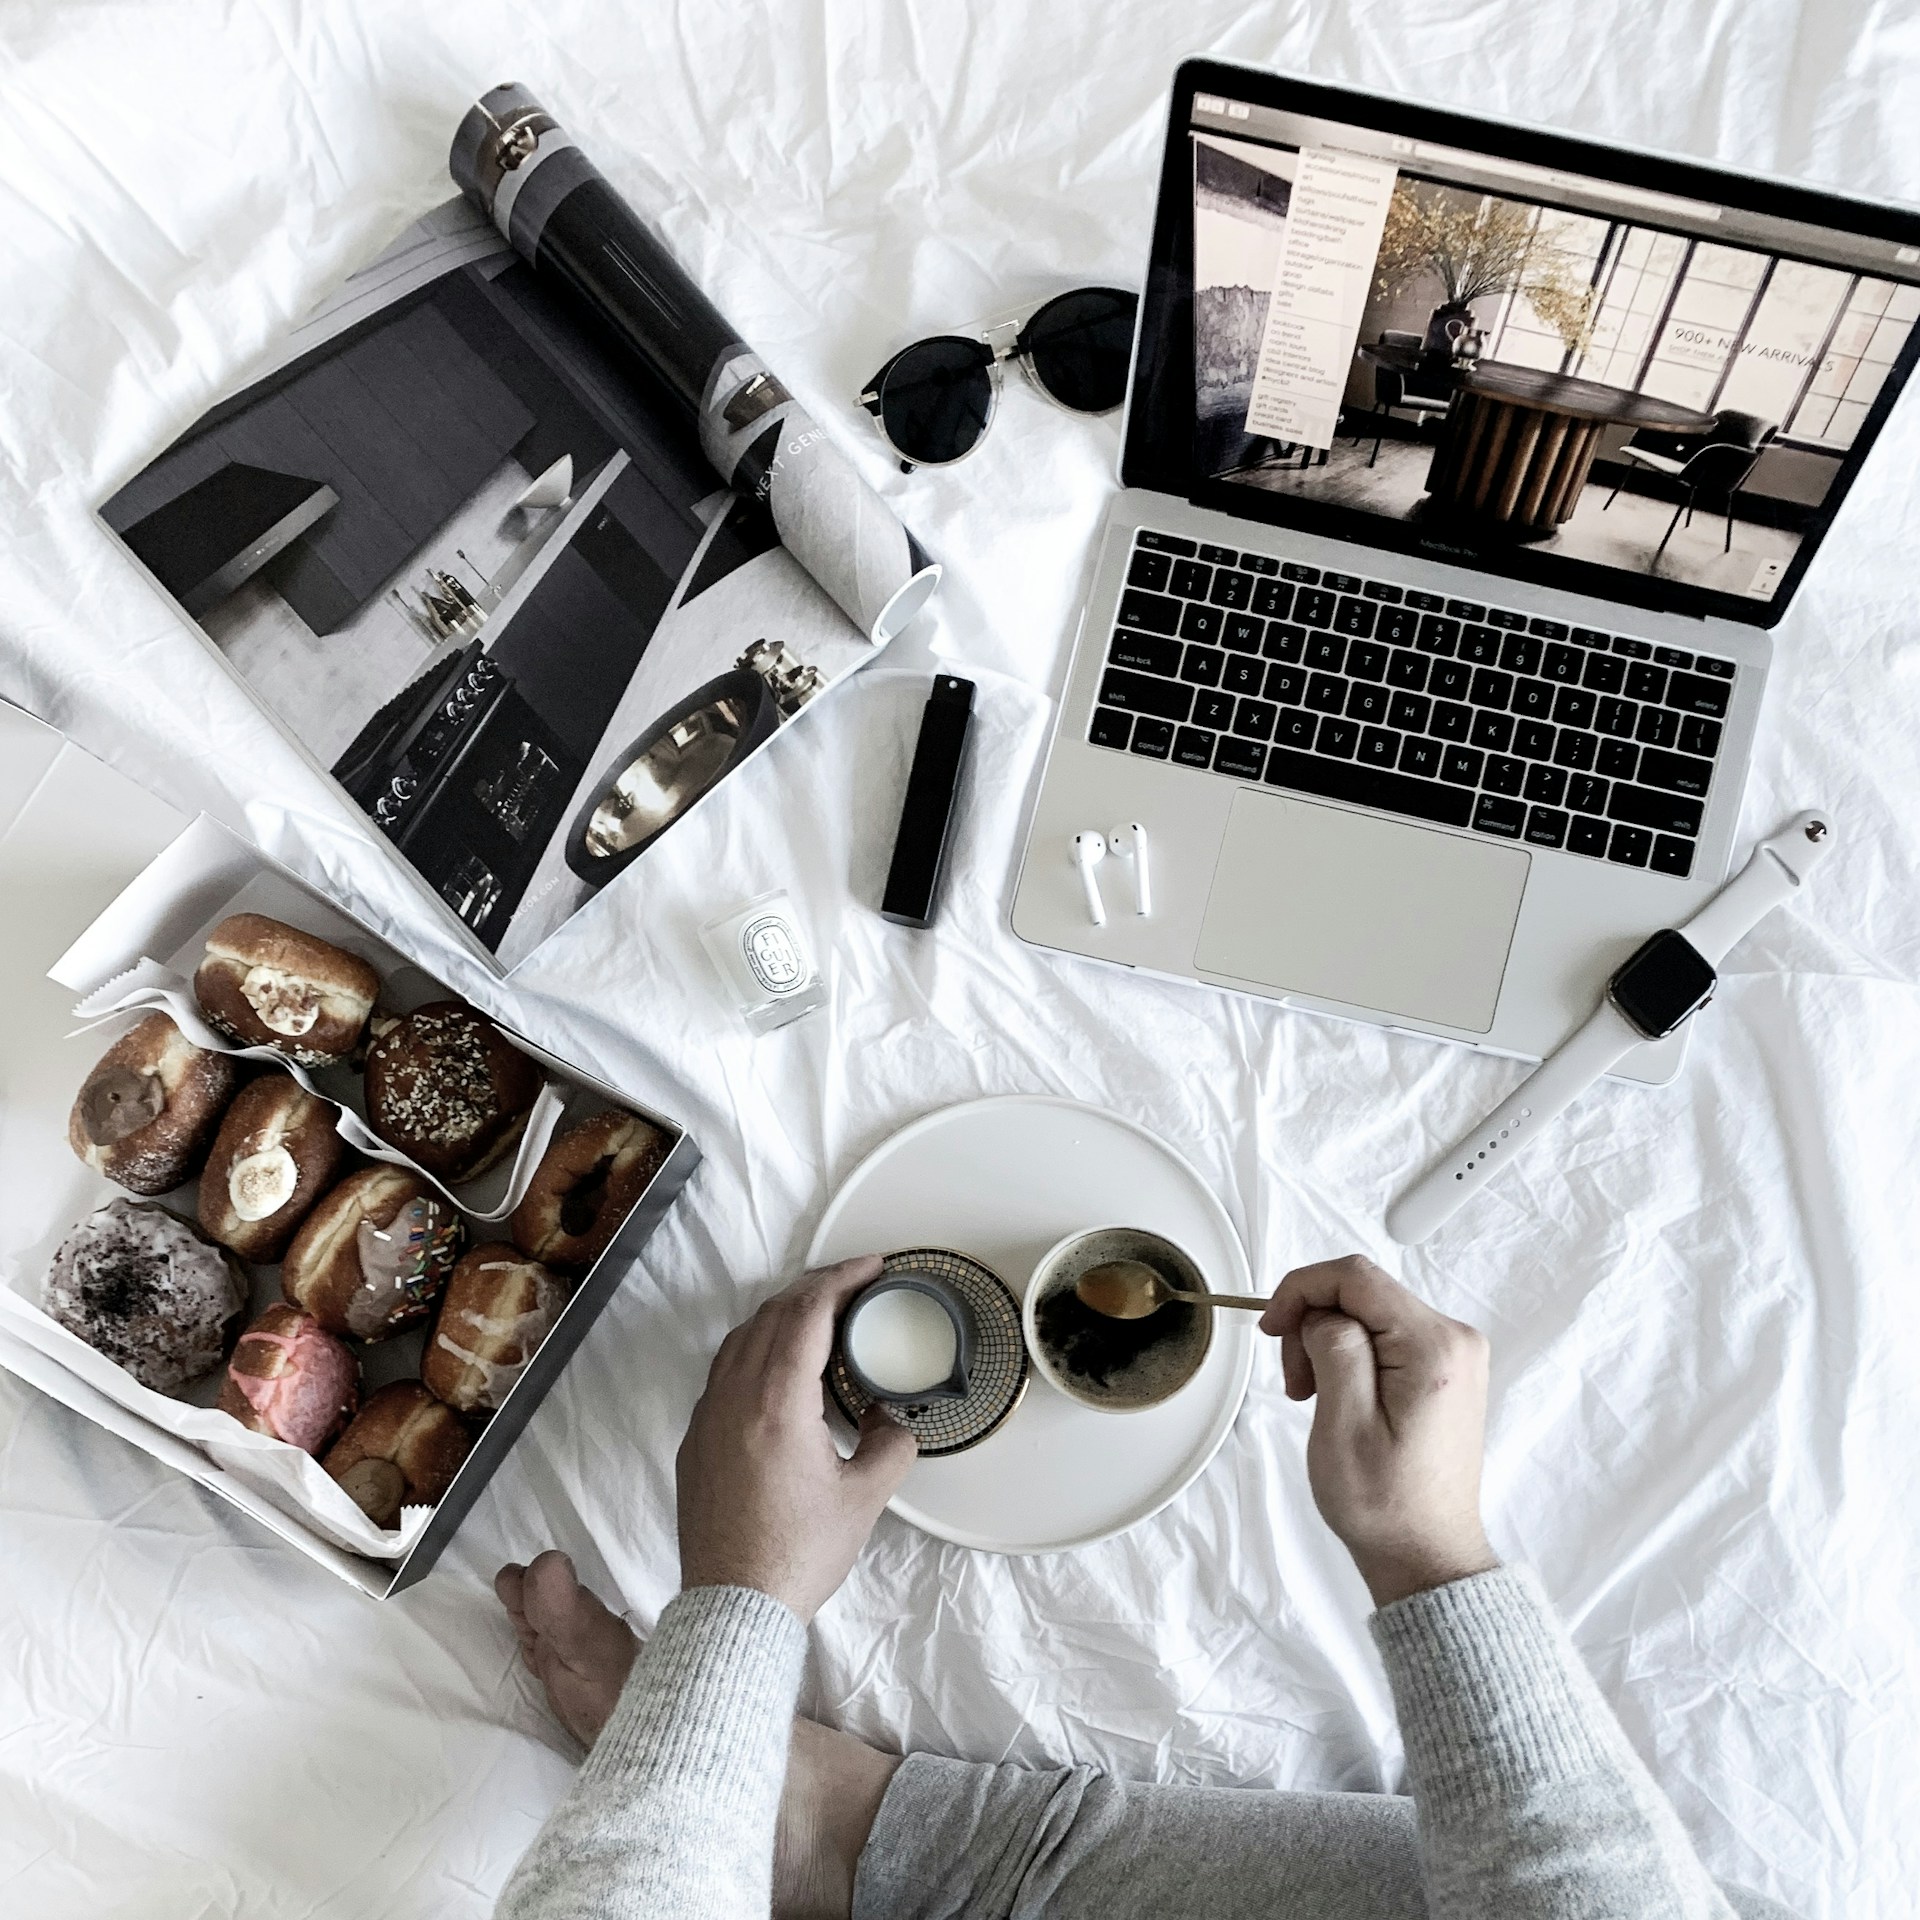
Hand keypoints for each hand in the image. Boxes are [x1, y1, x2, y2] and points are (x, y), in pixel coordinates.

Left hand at [676, 1255, 918, 1622]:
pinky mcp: (696, 1442)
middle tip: (853, 1284)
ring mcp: (708, 1418)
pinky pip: (723, 1372)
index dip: (841, 1279)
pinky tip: (779, 1369)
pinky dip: (755, 1349)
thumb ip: (891, 1444)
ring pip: (740, 1339)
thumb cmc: (796, 1556)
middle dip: (814, 1288)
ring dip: (781, 1316)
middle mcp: (734, 1400)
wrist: (733, 1606)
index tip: (869, 1267)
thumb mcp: (865, 1499)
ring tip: (819, 1316)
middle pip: (771, 1315)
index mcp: (778, 1404)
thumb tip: (893, 1420)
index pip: (807, 1314)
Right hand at [1262, 1255, 1497, 1607]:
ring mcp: (1454, 1355)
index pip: (1355, 1277)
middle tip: (1295, 1382)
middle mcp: (1455, 1339)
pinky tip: (1338, 1394)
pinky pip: (1386, 1335)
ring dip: (1327, 1341)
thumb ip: (1335, 1349)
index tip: (1270, 1328)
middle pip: (1362, 1291)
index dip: (1300, 1290)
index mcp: (1434, 1347)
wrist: (1426, 1556)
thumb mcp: (1344, 1425)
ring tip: (1313, 1396)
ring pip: (1369, 1312)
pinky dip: (1350, 1354)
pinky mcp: (1445, 1370)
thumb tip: (1322, 1312)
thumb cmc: (1385, 1505)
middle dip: (1313, 1323)